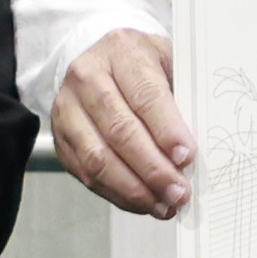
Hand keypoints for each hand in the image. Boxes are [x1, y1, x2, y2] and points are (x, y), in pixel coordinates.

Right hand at [52, 26, 192, 216]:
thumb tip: (195, 147)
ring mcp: (68, 110)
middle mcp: (87, 79)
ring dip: (134, 189)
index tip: (187, 157)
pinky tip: (142, 203)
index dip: (166, 130)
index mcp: (121, 52)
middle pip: (120, 131)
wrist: (98, 56)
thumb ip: (182, 94)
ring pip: (98, 158)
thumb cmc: (142, 62)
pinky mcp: (61, 138)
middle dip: (153, 168)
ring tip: (164, 205)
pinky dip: (117, 194)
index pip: (145, 95)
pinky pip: (86, 174)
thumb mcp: (167, 59)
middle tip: (179, 192)